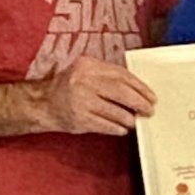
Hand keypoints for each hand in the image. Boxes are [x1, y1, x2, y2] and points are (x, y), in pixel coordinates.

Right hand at [36, 55, 156, 136]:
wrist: (43, 104)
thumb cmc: (70, 89)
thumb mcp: (86, 73)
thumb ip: (109, 77)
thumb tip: (140, 91)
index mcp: (87, 65)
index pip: (122, 75)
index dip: (141, 87)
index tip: (151, 96)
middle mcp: (83, 81)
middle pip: (122, 92)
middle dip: (140, 103)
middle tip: (149, 110)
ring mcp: (81, 100)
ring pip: (117, 112)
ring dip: (130, 119)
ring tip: (134, 121)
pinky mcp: (80, 118)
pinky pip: (107, 125)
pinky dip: (118, 128)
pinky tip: (121, 128)